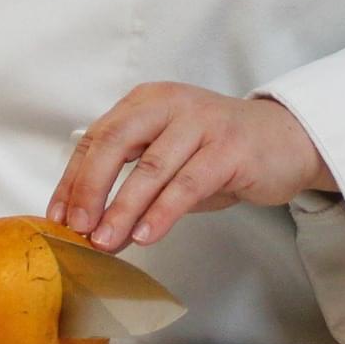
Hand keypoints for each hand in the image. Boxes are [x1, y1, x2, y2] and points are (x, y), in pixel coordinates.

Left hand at [47, 83, 334, 253]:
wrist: (286, 141)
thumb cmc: (220, 152)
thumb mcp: (170, 158)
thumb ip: (133, 183)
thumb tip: (93, 227)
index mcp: (147, 102)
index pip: (98, 137)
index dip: (73, 178)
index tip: (58, 215)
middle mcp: (170, 105)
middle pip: (115, 143)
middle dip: (90, 189)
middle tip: (76, 227)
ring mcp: (202, 123)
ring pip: (151, 168)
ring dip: (123, 208)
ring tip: (104, 241)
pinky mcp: (230, 149)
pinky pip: (188, 184)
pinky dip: (162, 213)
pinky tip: (146, 236)